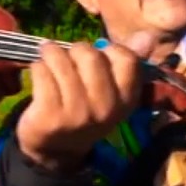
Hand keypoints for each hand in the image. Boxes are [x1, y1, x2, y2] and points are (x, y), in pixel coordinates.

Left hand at [15, 32, 154, 173]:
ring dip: (51, 54)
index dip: (108, 50)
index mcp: (125, 101)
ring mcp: (77, 113)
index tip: (96, 57)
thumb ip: (127, 62)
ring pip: (61, 59)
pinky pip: (41, 71)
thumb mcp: (109, 92)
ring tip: (49, 59)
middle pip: (90, 55)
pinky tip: (39, 74)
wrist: (55, 151)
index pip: (126, 59)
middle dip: (75, 50)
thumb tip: (148, 35)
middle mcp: (105, 108)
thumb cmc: (85, 112)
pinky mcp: (50, 115)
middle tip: (68, 58)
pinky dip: (37, 67)